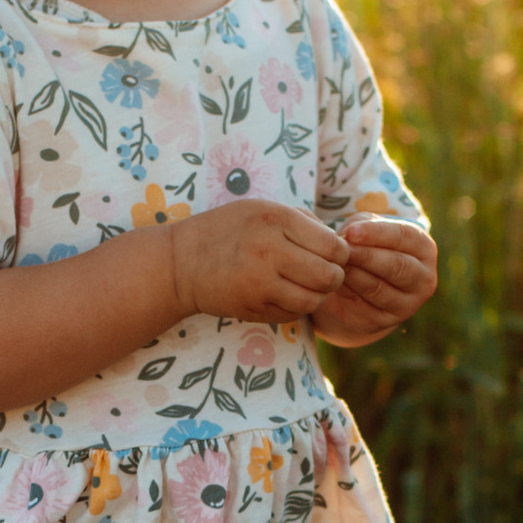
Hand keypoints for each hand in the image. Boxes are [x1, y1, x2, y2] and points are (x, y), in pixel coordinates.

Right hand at [167, 199, 348, 325]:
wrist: (181, 263)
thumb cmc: (227, 231)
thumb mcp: (261, 209)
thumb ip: (302, 221)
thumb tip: (339, 242)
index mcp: (276, 220)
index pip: (333, 245)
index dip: (341, 253)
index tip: (333, 254)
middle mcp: (270, 250)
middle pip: (329, 275)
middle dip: (334, 277)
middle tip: (325, 274)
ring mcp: (261, 283)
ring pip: (315, 300)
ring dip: (318, 295)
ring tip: (307, 285)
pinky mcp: (254, 307)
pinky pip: (294, 314)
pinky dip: (297, 307)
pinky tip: (286, 294)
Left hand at [311, 215, 438, 347]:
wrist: (365, 284)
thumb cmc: (369, 246)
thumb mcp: (369, 230)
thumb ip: (361, 228)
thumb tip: (344, 240)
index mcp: (424, 249)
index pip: (404, 237)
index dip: (376, 233)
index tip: (351, 232)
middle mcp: (423, 280)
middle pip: (396, 266)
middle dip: (366, 256)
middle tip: (342, 250)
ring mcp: (406, 305)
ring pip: (378, 289)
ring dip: (353, 275)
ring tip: (334, 264)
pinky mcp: (383, 322)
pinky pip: (361, 307)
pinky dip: (345, 293)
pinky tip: (333, 282)